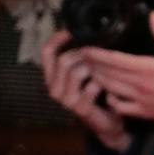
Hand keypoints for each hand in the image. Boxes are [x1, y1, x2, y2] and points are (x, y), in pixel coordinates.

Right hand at [39, 30, 127, 149]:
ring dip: (92, 66)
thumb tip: (81, 33)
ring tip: (103, 67)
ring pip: (75, 72)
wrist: (107, 123)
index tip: (69, 32)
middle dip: (81, 54)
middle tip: (96, 53)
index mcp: (52, 77)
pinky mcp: (80, 109)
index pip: (46, 53)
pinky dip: (101, 82)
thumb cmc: (96, 94)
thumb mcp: (84, 73)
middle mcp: (54, 88)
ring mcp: (66, 100)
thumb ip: (78, 58)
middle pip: (62, 61)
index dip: (56, 40)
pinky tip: (107, 83)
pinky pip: (91, 87)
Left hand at [82, 10, 153, 133]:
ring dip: (98, 79)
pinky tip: (109, 94)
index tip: (85, 47)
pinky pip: (121, 108)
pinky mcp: (145, 113)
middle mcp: (140, 85)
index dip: (96, 53)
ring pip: (111, 89)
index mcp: (148, 68)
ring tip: (91, 70)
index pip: (114, 59)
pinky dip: (111, 100)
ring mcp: (141, 100)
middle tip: (82, 57)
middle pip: (107, 74)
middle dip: (93, 64)